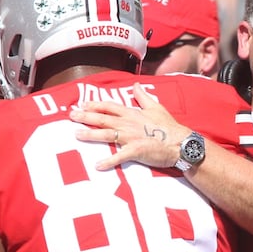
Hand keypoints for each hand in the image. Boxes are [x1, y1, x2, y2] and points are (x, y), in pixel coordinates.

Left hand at [70, 82, 191, 169]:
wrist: (181, 143)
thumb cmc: (169, 127)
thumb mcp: (156, 107)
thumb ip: (143, 97)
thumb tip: (136, 85)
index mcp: (133, 113)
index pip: (110, 106)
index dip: (96, 105)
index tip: (83, 104)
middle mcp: (129, 123)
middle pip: (104, 118)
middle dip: (86, 117)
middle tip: (71, 116)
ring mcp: (132, 137)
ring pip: (107, 134)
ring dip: (91, 135)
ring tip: (77, 134)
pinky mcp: (136, 151)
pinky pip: (120, 156)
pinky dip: (109, 161)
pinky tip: (98, 165)